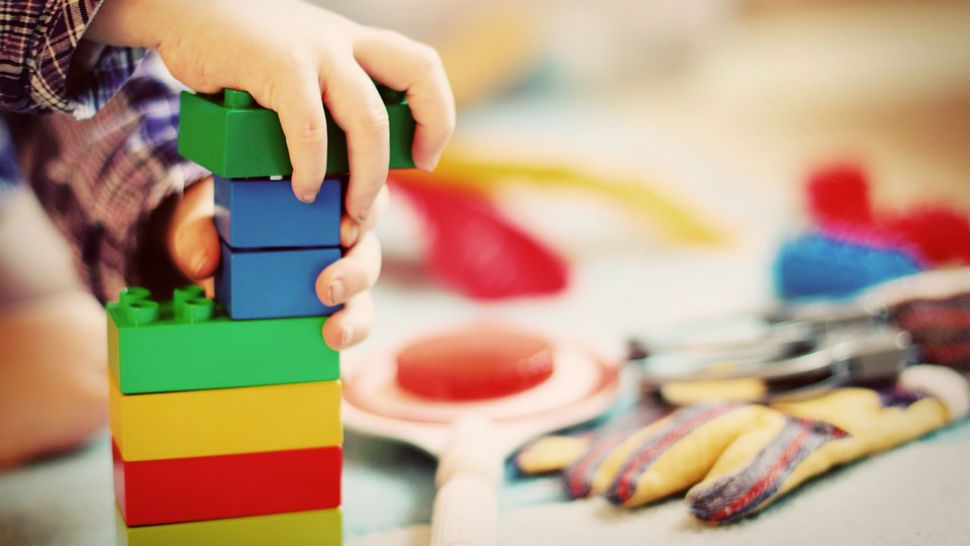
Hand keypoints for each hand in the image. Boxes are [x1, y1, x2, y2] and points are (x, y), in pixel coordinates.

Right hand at [88, 0, 454, 222]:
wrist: (182, 9)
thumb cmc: (239, 52)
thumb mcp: (298, 66)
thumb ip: (324, 99)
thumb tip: (339, 165)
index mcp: (354, 43)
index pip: (422, 67)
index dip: (437, 113)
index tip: (425, 156)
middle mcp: (343, 41)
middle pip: (419, 75)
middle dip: (425, 135)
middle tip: (397, 184)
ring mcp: (314, 50)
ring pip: (368, 119)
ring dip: (366, 175)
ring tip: (349, 210)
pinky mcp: (277, 65)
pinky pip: (309, 126)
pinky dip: (309, 166)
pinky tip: (300, 188)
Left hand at [165, 176, 385, 349]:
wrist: (209, 256)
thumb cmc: (219, 225)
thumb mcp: (204, 220)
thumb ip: (198, 233)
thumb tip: (203, 263)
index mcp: (321, 198)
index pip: (361, 196)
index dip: (366, 210)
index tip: (344, 229)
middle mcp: (338, 236)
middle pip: (368, 249)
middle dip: (357, 271)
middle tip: (328, 288)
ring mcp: (339, 273)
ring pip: (365, 291)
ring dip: (356, 313)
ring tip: (335, 331)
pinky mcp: (332, 307)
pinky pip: (352, 321)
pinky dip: (349, 333)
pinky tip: (336, 348)